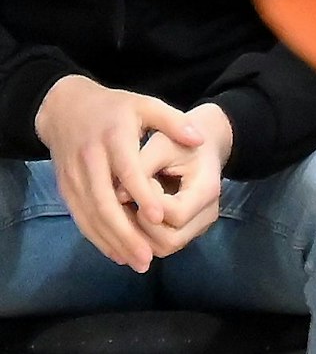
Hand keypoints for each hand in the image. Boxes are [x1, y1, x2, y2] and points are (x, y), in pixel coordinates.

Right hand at [33, 75, 203, 270]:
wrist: (64, 108)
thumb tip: (199, 140)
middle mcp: (89, 160)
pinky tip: (116, 254)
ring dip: (112, 242)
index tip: (160, 217)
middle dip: (125, 233)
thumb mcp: (145, 105)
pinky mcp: (66, 189)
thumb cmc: (114, 108)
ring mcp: (74, 177)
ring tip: (137, 262)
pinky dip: (97, 238)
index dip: (142, 194)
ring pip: (90, 216)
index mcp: (112, 139)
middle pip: (104, 203)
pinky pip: (80, 218)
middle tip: (148, 258)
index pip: (127, 171)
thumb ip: (173, 121)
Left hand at [126, 103, 231, 258]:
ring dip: (138, 234)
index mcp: (207, 189)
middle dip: (140, 226)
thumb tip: (116, 195)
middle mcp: (208, 213)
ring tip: (122, 208)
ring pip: (164, 248)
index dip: (149, 206)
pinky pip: (161, 245)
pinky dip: (141, 236)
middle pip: (171, 241)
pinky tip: (128, 215)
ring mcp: (199, 226)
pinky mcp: (187, 231)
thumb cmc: (178, 141)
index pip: (176, 214)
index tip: (133, 185)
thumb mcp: (161, 145)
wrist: (202, 145)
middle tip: (121, 202)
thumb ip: (141, 167)